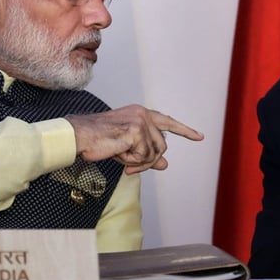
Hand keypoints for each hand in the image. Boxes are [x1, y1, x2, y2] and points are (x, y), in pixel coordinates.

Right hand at [67, 105, 203, 173]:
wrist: (79, 136)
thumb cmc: (98, 141)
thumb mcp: (127, 149)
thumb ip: (147, 154)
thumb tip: (165, 164)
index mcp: (140, 113)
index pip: (167, 121)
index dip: (184, 130)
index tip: (199, 137)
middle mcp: (143, 114)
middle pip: (162, 145)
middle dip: (148, 160)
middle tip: (131, 166)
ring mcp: (140, 121)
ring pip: (154, 152)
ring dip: (139, 162)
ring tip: (121, 157)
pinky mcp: (136, 131)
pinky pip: (144, 156)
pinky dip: (131, 161)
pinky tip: (119, 154)